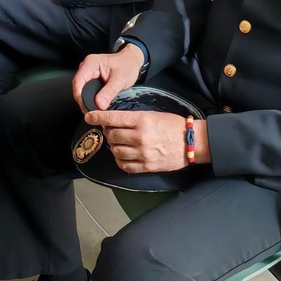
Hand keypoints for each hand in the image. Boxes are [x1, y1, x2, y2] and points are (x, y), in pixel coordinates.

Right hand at [71, 45, 143, 113]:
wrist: (132, 61)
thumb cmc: (127, 65)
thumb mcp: (120, 80)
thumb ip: (109, 92)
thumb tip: (99, 105)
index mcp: (91, 63)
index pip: (78, 81)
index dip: (79, 96)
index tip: (85, 107)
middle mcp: (87, 67)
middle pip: (78, 87)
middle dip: (82, 100)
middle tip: (91, 112)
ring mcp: (88, 73)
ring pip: (81, 90)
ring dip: (86, 100)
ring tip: (94, 110)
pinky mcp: (91, 79)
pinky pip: (86, 90)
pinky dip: (89, 98)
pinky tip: (95, 105)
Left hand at [84, 110, 201, 171]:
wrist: (192, 143)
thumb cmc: (174, 125)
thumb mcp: (154, 114)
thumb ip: (135, 118)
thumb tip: (115, 121)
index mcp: (143, 120)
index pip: (114, 118)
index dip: (98, 117)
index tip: (89, 116)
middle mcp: (141, 137)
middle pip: (112, 135)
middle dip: (107, 132)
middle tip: (110, 130)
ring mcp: (143, 153)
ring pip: (116, 151)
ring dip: (113, 146)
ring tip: (118, 142)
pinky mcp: (146, 166)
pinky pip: (124, 165)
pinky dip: (119, 159)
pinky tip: (123, 154)